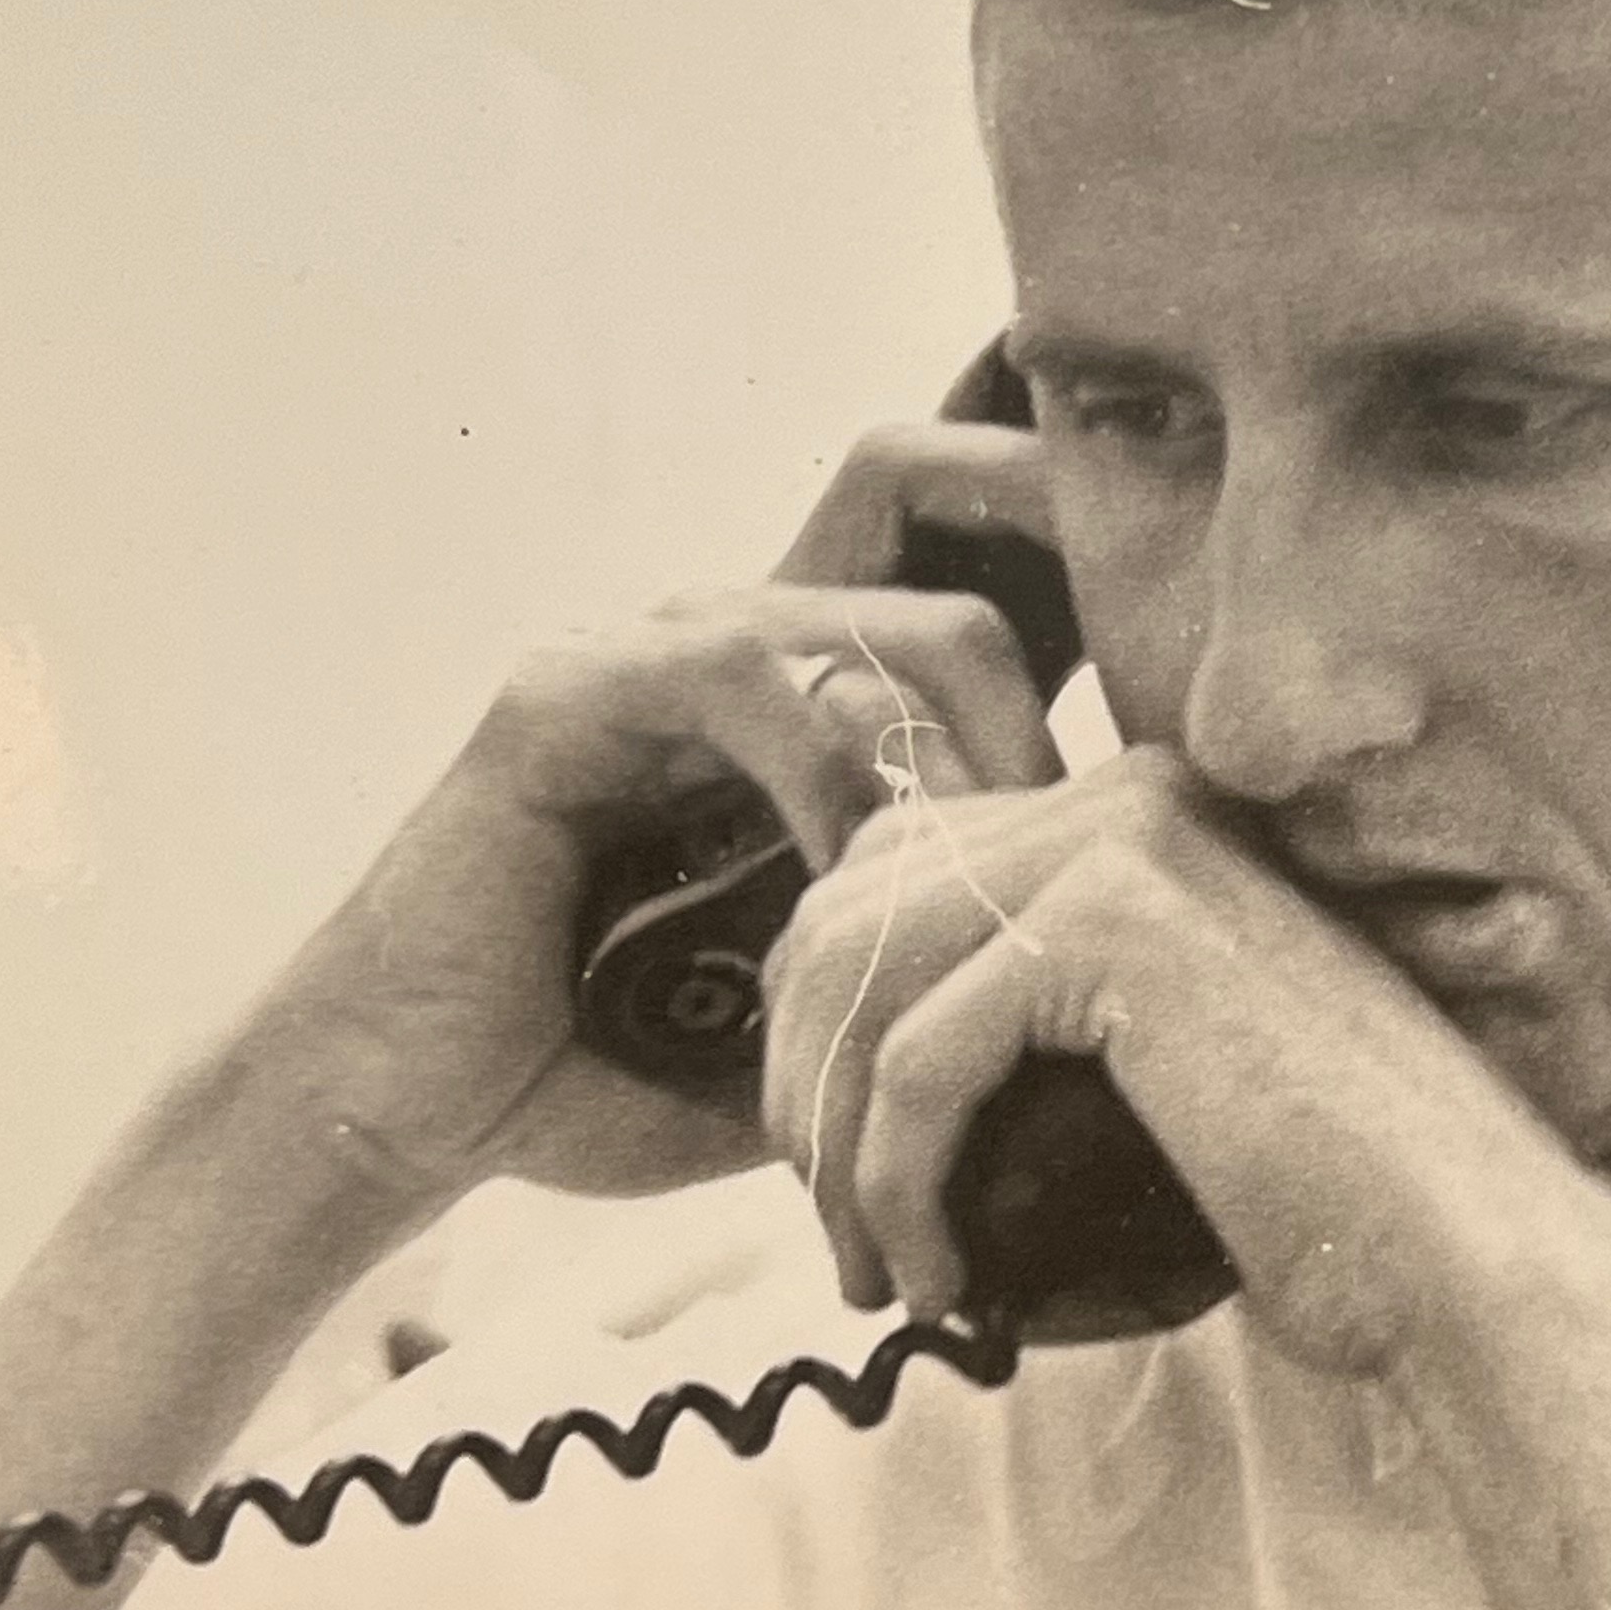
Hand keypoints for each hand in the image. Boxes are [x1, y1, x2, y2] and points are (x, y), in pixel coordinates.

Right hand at [251, 427, 1065, 1211]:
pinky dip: (835, 777)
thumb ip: (948, 964)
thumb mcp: (832, 1014)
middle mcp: (736, 635)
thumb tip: (1121, 1007)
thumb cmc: (615, 1070)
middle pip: (936, 497)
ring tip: (1005, 874)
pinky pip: (751, 679)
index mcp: (807, 688)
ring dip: (976, 745)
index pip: (963, 540)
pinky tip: (862, 879)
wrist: (415, 1112)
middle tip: (1121, 767)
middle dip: (1063, 579)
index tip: (1195, 632)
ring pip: (885, 609)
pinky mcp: (572, 692)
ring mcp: (653, 648)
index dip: (1074, 531)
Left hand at [758, 747, 1610, 1377]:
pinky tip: (937, 1278)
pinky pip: (919, 1061)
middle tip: (837, 1236)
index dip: (828, 1027)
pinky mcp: (1118, 928)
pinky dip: (895, 1185)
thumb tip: (856, 1063)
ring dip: (832, 1149)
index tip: (841, 1172)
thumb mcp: (1155, 1071)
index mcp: (1140, 810)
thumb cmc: (1327, 1196)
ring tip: (872, 1274)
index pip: (895, 873)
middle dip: (806, 1083)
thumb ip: (1035, 1019)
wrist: (1458, 1246)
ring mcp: (1126, 843)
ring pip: (862, 982)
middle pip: (848, 908)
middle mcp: (1127, 793)